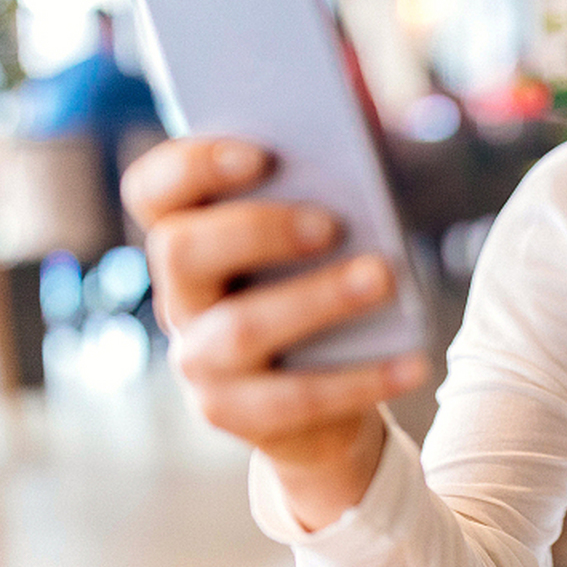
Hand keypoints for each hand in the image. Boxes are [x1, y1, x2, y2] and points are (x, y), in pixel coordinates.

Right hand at [122, 137, 428, 527]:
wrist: (318, 409)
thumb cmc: (317, 296)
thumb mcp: (309, 251)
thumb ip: (311, 208)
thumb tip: (352, 186)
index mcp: (187, 240)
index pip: (152, 191)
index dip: (191, 164)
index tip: (261, 154)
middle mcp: (179, 299)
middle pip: (182, 251)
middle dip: (257, 230)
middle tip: (330, 224)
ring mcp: (197, 361)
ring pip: (241, 328)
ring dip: (316, 298)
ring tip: (382, 278)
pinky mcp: (230, 413)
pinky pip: (296, 397)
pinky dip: (362, 378)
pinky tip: (413, 362)